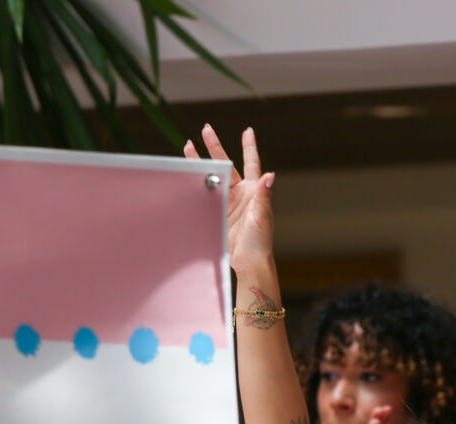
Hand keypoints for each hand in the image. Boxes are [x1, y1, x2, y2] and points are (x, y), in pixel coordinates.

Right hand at [184, 124, 274, 280]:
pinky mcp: (215, 213)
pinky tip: (185, 174)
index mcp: (253, 191)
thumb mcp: (262, 216)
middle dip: (215, 146)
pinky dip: (195, 184)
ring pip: (211, 176)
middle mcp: (239, 193)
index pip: (251, 163)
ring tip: (187, 146)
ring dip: (199, 163)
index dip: (249, 147)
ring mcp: (226, 202)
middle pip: (225, 164)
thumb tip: (270, 175)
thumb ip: (263, 195)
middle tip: (205, 129)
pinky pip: (204, 194)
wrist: (248, 263)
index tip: (248, 131)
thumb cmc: (261, 241)